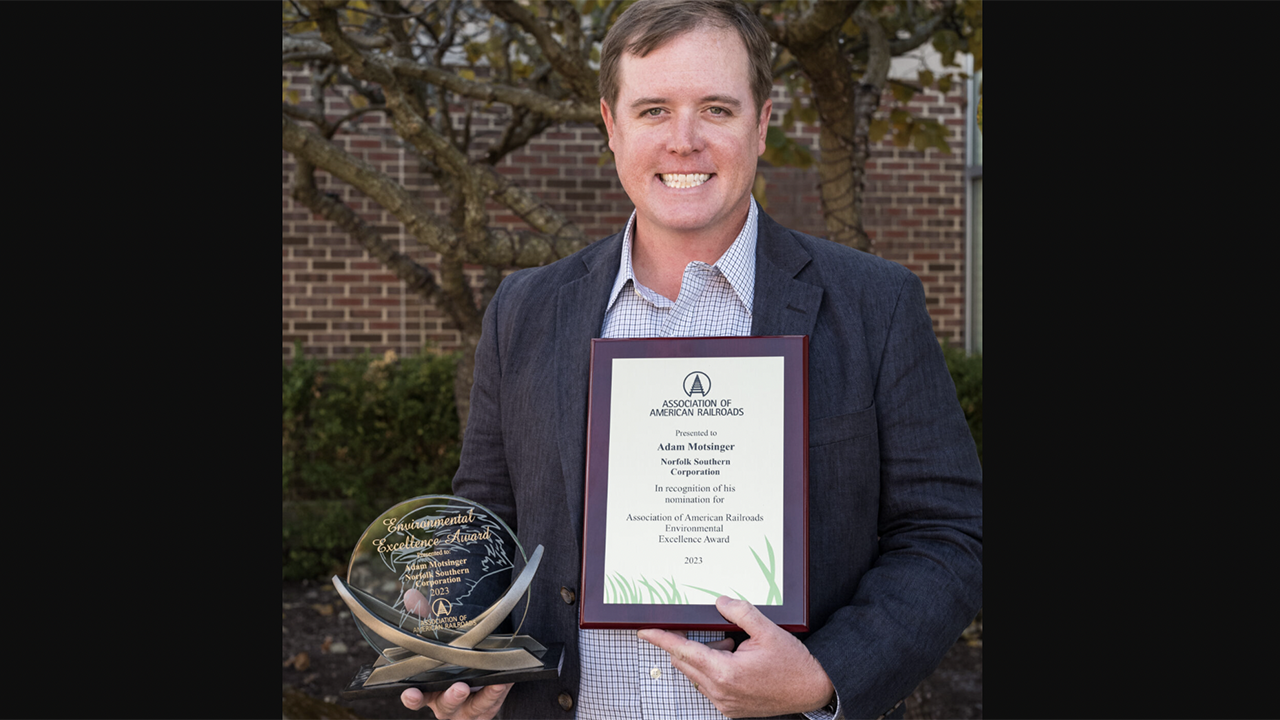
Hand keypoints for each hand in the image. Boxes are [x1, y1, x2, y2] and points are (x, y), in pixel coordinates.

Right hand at [398, 588, 511, 717]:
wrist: (477, 682)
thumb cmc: (452, 663)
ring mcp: (467, 708)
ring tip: (476, 684)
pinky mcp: (486, 707)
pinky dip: (496, 690)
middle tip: (459, 687)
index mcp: (429, 691)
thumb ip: (425, 621)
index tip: (409, 692)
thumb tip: (411, 595)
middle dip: (451, 697)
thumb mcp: (438, 643)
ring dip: (477, 696)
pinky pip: (492, 701)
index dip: (412, 697)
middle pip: (445, 704)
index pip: (417, 698)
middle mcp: (446, 703)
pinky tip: (502, 680)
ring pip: (470, 706)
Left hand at [638, 596, 833, 717]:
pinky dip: (715, 672)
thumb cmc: (792, 664)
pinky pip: (708, 686)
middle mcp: (720, 691)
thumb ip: (740, 612)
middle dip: (694, 645)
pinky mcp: (730, 709)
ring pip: (696, 675)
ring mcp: (724, 703)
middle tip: (723, 636)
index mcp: (725, 671)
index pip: (683, 650)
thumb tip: (720, 601)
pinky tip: (738, 665)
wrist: (811, 690)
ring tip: (735, 650)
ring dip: (706, 659)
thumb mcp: (767, 630)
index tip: (644, 630)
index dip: (661, 638)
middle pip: (686, 662)